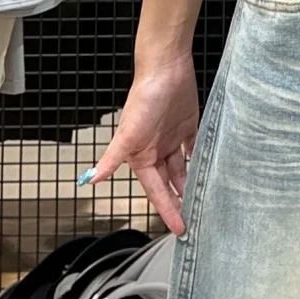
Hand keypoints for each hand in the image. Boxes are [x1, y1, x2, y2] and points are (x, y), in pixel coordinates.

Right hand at [84, 55, 200, 236]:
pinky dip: (199, 163)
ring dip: (190, 186)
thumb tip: (91, 180)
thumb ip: (113, 158)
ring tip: (204, 204)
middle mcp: (157, 151)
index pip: (157, 191)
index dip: (167, 210)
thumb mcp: (127, 134)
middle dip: (180, 203)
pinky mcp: (188, 128)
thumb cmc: (144, 98)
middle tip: (195, 223)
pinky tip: (208, 175)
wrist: (166, 68)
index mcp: (142, 156)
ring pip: (183, 171)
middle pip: (171, 184)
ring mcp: (172, 140)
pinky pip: (194, 151)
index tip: (179, 229)